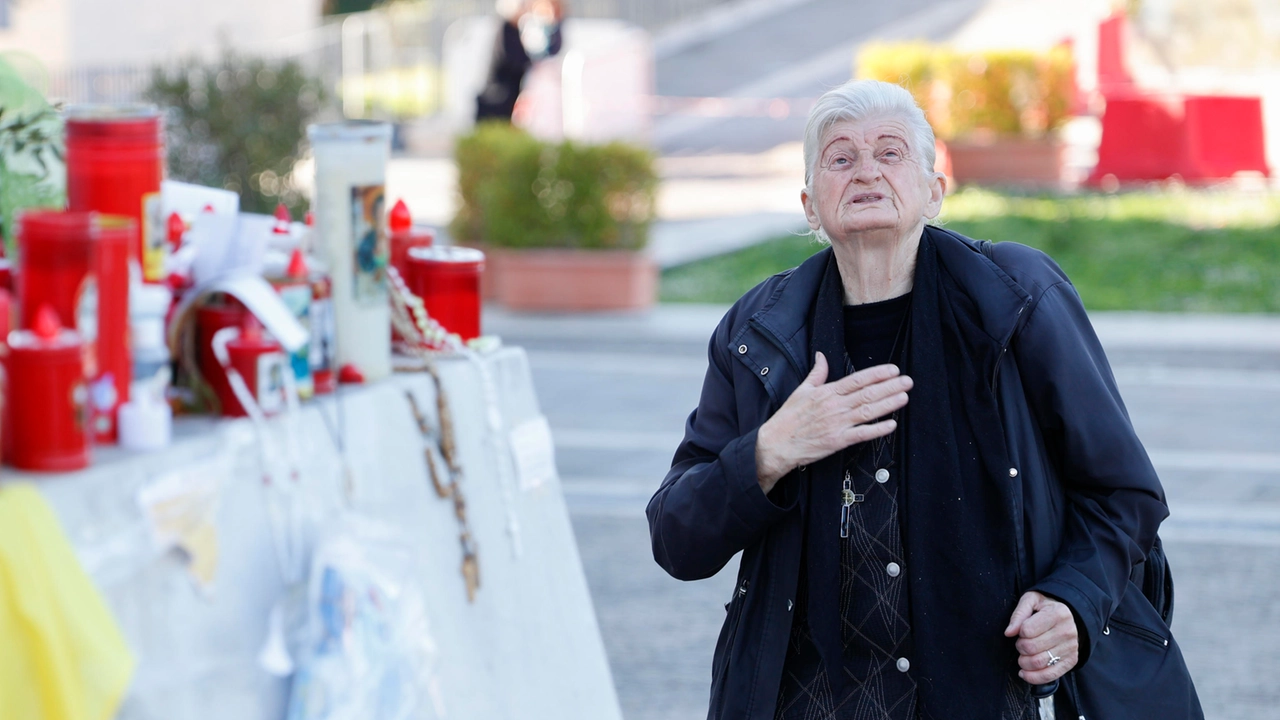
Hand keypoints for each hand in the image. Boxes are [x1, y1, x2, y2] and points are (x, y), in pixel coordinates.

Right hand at [755, 351, 911, 492]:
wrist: (777, 443)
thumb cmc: (788, 418)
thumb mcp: (801, 390)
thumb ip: (816, 373)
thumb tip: (821, 356)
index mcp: (827, 392)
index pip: (857, 380)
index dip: (877, 374)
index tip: (893, 370)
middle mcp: (835, 406)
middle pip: (868, 393)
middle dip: (890, 386)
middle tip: (907, 381)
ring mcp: (837, 424)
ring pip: (868, 411)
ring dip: (889, 404)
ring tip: (904, 397)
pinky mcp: (838, 441)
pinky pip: (862, 434)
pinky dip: (877, 429)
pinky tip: (891, 424)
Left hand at [1005, 591, 1079, 684]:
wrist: (1071, 616)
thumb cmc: (1046, 608)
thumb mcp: (1032, 600)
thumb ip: (1018, 614)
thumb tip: (1009, 632)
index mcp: (1058, 614)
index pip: (1027, 630)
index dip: (1019, 633)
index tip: (1022, 631)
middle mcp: (1067, 631)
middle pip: (1031, 648)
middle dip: (1020, 647)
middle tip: (1021, 644)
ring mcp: (1071, 648)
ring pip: (1038, 663)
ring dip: (1024, 662)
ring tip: (1023, 657)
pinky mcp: (1071, 661)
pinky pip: (1050, 675)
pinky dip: (1034, 678)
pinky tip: (1025, 673)